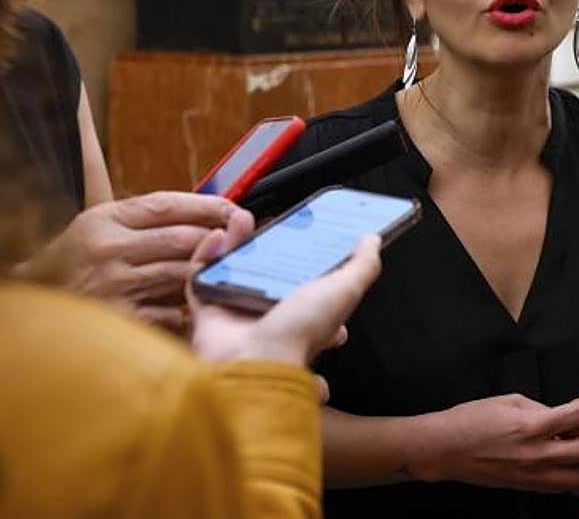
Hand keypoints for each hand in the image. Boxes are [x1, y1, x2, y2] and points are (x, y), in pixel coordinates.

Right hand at [14, 192, 243, 331]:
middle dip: (221, 237)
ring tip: (230, 266)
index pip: (168, 205)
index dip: (209, 205)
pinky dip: (189, 306)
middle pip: (182, 238)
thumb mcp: (102, 221)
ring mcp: (114, 284)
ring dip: (209, 270)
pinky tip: (199, 301)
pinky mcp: (121, 316)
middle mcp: (109, 248)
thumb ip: (147, 216)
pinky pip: (172, 310)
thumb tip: (209, 212)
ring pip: (182, 272)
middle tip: (245, 237)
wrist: (37, 294)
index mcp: (106, 218)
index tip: (234, 208)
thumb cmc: (78, 256)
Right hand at [188, 228, 380, 367]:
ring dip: (238, 242)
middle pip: (269, 271)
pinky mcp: (210, 314)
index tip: (309, 235)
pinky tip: (219, 236)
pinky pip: (202, 279)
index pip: (311, 282)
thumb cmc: (299, 333)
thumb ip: (362, 266)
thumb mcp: (344, 291)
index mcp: (307, 312)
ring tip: (243, 220)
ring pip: (235, 270)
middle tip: (271, 225)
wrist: (253, 361)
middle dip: (269, 245)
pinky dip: (207, 255)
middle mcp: (273, 314)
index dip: (311, 260)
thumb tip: (373, 241)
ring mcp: (240, 313)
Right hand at [414, 394, 578, 491]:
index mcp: (531, 426)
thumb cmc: (473, 419)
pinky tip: (569, 463)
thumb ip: (540, 408)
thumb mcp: (509, 401)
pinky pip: (562, 487)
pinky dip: (573, 475)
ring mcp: (532, 475)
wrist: (446, 449)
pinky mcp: (528, 487)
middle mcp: (536, 454)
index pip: (576, 419)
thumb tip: (562, 415)